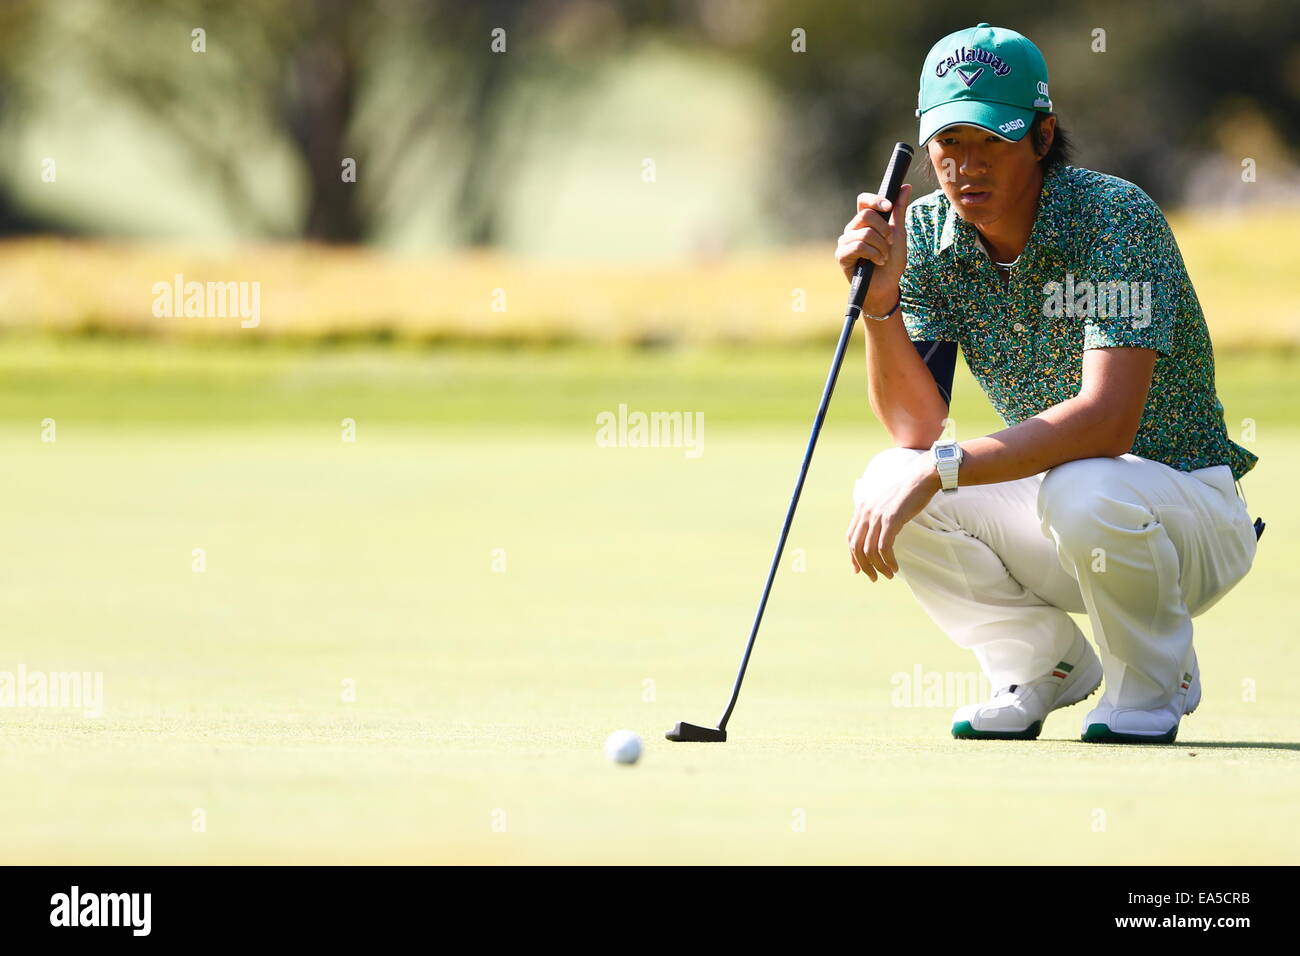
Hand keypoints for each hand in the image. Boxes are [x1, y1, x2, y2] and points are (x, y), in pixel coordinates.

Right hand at [835, 182, 912, 294]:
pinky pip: (859, 246)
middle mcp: (852, 229)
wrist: (886, 286)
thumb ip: (899, 210)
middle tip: (890, 242)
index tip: (888, 207)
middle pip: (865, 215)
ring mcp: (845, 242)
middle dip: (884, 230)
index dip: (875, 200)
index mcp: (864, 222)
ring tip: (884, 257)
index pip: (863, 201)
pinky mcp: (842, 255)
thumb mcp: (899, 233)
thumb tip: (905, 186)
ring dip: (881, 246)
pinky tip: (877, 262)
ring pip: (865, 233)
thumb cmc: (892, 261)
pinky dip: (873, 254)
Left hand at [846, 451, 940, 581]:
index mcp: (862, 508)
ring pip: (870, 550)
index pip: (850, 538)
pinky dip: (888, 561)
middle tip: (874, 578)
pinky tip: (895, 567)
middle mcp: (866, 512)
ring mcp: (877, 516)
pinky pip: (884, 548)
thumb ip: (877, 515)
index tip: (859, 570)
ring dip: (878, 567)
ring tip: (888, 575)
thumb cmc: (907, 491)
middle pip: (856, 547)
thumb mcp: (885, 503)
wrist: (921, 477)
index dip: (853, 557)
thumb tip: (876, 533)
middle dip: (864, 566)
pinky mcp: (891, 519)